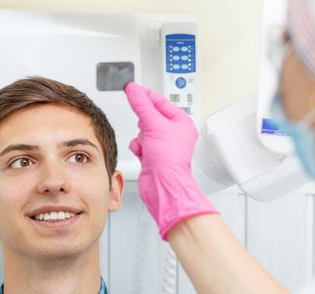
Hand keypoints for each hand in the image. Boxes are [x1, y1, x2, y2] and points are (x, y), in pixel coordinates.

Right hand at [124, 82, 216, 239]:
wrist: (162, 185)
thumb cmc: (168, 160)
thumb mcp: (153, 124)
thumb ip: (141, 105)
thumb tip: (134, 90)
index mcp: (182, 123)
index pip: (161, 102)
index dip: (146, 95)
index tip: (133, 88)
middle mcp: (174, 134)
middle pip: (151, 117)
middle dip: (145, 122)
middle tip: (146, 127)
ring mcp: (163, 145)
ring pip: (143, 130)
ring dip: (141, 137)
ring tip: (147, 144)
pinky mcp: (153, 155)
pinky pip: (140, 143)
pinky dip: (138, 147)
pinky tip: (143, 153)